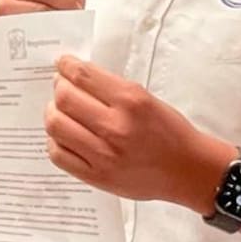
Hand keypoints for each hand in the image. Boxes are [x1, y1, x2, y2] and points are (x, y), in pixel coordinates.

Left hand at [46, 55, 233, 210]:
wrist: (187, 170)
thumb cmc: (169, 132)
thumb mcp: (146, 99)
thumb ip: (111, 89)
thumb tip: (75, 77)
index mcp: (131, 101)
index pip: (83, 76)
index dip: (66, 66)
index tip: (62, 64)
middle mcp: (115, 127)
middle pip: (64, 98)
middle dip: (58, 87)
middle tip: (61, 87)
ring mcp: (104, 154)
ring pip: (56, 125)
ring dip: (53, 113)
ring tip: (61, 112)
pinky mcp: (97, 176)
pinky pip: (59, 155)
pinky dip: (56, 142)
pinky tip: (65, 137)